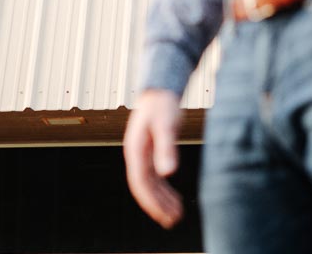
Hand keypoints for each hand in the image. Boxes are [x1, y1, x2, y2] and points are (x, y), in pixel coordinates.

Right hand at [123, 89, 185, 227]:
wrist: (160, 90)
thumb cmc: (163, 105)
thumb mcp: (166, 125)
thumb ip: (166, 148)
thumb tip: (168, 173)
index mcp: (135, 149)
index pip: (140, 182)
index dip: (151, 200)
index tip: (164, 214)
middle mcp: (136, 155)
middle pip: (144, 186)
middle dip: (157, 205)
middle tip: (173, 220)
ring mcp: (142, 155)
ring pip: (150, 183)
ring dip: (161, 200)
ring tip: (176, 214)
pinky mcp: (151, 153)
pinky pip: (155, 177)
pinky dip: (164, 190)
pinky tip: (174, 198)